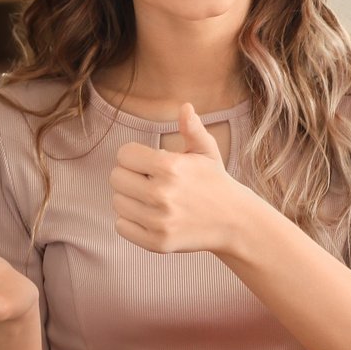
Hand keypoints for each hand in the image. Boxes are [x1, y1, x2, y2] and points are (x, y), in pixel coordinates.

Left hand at [110, 103, 254, 255]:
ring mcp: (158, 221)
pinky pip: (121, 226)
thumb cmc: (214, 182)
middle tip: (147, 181)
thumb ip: (192, 129)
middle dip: (130, 176)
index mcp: (170, 167)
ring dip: (130, 199)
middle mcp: (161, 194)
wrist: (234, 222)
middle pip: (116, 178)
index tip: (147, 163)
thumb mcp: (206, 152)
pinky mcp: (156, 242)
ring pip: (117, 202)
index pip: (123, 155)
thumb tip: (185, 107)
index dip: (134, 156)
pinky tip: (149, 216)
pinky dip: (130, 222)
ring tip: (151, 199)